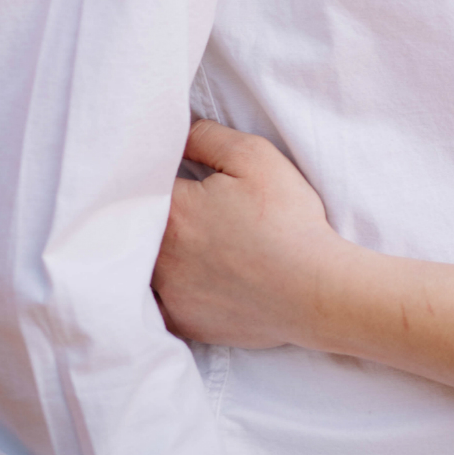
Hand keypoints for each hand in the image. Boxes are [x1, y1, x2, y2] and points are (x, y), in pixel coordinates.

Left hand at [152, 119, 338, 349]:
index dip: (155, 173)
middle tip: (179, 208)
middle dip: (147, 212)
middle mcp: (160, 253)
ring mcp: (169, 292)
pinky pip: (156, 303)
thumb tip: (177, 133)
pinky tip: (183, 279)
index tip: (172, 175)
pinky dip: (163, 290)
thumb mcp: (254, 156)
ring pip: (141, 263)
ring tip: (182, 242)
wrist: (317, 291)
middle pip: (136, 224)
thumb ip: (205, 136)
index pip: (143, 182)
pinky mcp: (183, 321)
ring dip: (150, 250)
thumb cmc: (288, 221)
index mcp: (173, 209)